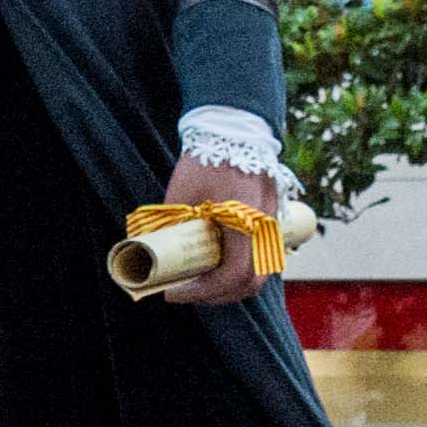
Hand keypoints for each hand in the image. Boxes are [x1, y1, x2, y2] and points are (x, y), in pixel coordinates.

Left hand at [145, 156, 279, 311]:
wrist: (235, 130)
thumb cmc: (206, 160)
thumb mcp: (181, 196)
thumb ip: (174, 226)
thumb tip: (154, 254)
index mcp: (245, 223)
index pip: (232, 275)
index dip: (202, 292)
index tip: (175, 292)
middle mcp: (265, 229)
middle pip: (250, 283)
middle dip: (216, 296)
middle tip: (186, 293)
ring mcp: (272, 226)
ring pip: (258, 274)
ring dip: (229, 286)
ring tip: (199, 283)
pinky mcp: (271, 221)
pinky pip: (260, 257)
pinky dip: (240, 270)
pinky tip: (217, 266)